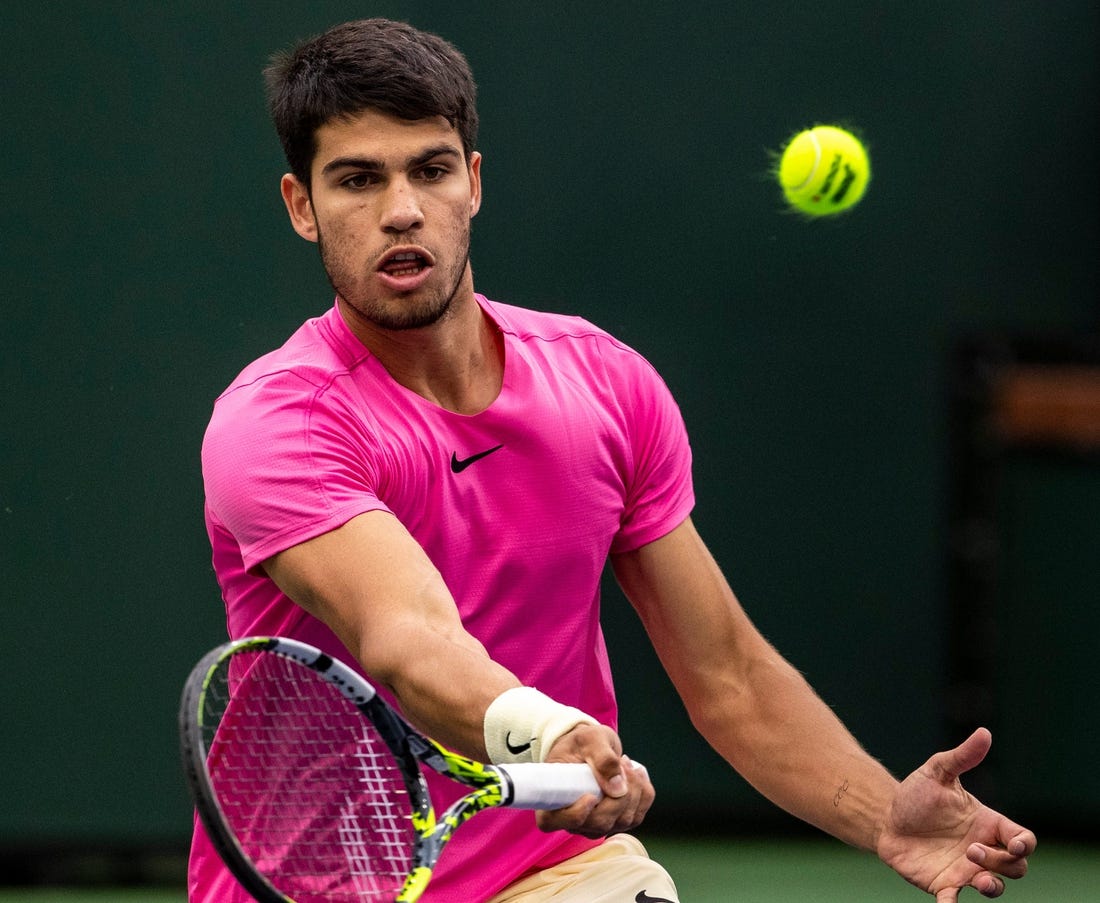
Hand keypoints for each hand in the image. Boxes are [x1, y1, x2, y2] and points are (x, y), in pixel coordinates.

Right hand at [535, 723, 653, 837]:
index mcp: (552, 801)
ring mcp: (596, 825)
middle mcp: (574, 821)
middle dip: (619, 795)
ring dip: (634, 789)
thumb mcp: (589, 739)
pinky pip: (638, 815)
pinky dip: (643, 792)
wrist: (590, 747)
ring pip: (623, 821)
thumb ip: (602, 758)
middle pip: (600, 823)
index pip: (556, 821)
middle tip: (621, 762)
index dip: (575, 814)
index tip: (590, 796)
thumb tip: (618, 788)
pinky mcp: (617, 822)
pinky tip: (635, 772)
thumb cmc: (582, 743)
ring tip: (625, 762)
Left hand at [877, 728, 1036, 900]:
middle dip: (1004, 862)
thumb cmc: (916, 795)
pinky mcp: (943, 885)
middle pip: (1016, 866)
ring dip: (993, 886)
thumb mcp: (937, 772)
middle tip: (972, 850)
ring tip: (978, 879)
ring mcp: (965, 870)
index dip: (1024, 844)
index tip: (1014, 843)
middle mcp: (982, 849)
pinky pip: (955, 902)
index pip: (1022, 839)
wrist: (885, 817)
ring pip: (996, 887)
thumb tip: (984, 733)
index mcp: (987, 824)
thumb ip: (962, 757)